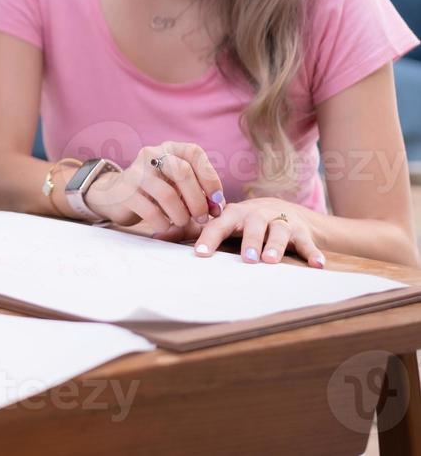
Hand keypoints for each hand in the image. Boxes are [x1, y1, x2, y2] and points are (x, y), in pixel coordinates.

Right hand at [83, 141, 224, 235]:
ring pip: (167, 194)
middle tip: (202, 217)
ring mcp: (136, 172)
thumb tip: (217, 207)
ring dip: (182, 215)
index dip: (210, 177)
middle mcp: (151, 155)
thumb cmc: (155, 191)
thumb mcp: (177, 184)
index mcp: (168, 148)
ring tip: (183, 222)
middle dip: (198, 200)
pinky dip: (164, 224)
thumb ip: (198, 192)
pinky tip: (165, 226)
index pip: (194, 153)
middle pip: (182, 172)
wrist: (114, 195)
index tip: (215, 200)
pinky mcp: (125, 192)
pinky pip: (151, 212)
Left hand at [193, 198, 325, 266]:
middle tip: (246, 259)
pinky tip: (318, 265)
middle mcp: (257, 215)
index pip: (218, 224)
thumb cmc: (242, 221)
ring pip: (279, 232)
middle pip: (253, 226)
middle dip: (249, 241)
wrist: (282, 209)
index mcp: (234, 214)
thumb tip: (157, 236)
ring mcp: (280, 222)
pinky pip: (308, 243)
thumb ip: (192, 230)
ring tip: (271, 261)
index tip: (200, 253)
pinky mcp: (302, 231)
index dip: (209, 237)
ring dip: (276, 246)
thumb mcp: (220, 222)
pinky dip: (313, 253)